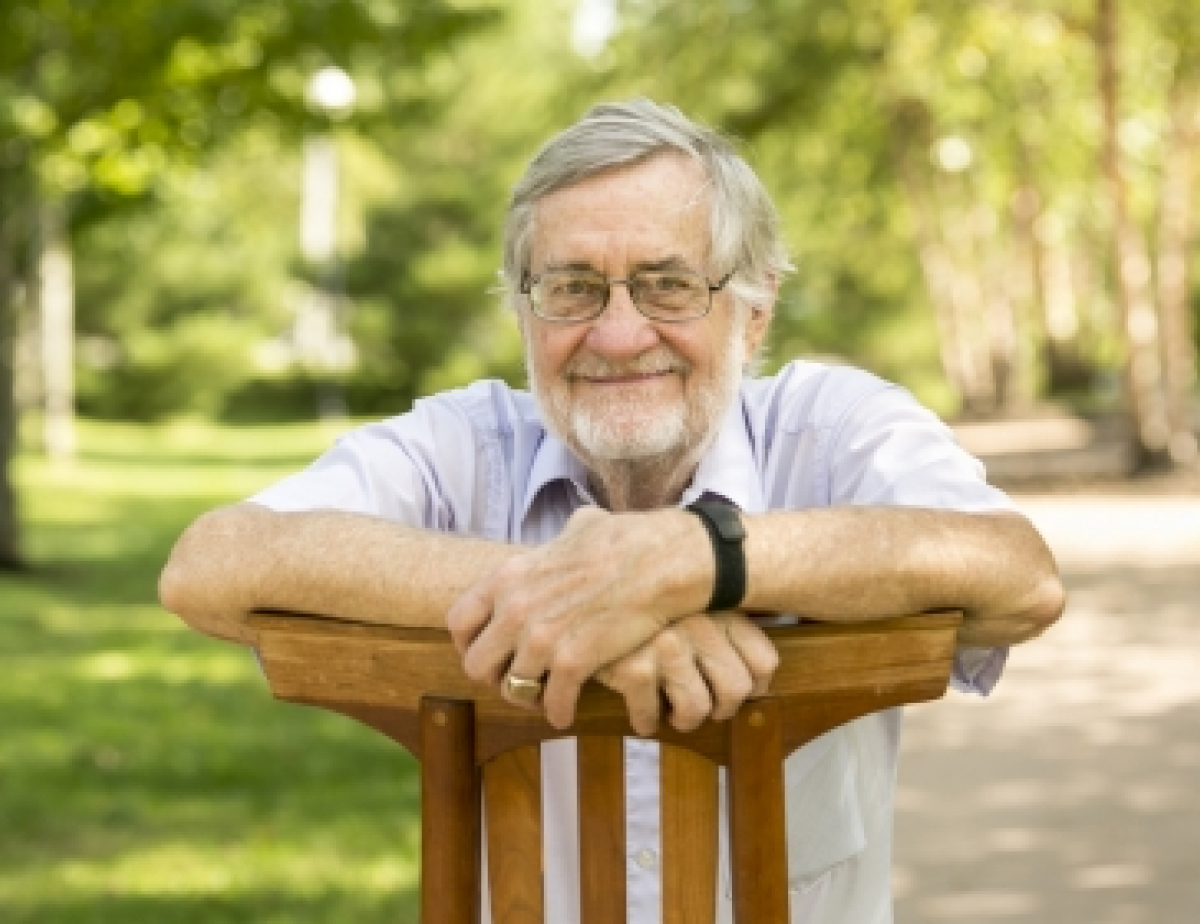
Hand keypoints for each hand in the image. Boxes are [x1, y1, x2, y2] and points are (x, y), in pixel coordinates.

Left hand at [446, 506, 711, 728]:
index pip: (458, 621)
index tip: (490, 653)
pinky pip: (552, 702)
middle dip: (495, 677)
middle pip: (476, 665)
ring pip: (512, 689)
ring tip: (546, 697)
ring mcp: (542, 637)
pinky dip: (559, 712)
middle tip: (517, 680)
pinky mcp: (574, 660)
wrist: (662, 558)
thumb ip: (555, 545)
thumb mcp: (575, 529)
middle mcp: (516, 608)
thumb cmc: (625, 539)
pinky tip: (567, 711)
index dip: (469, 644)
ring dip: (529, 698)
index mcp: (509, 576)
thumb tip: (563, 540)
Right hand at [596, 613, 778, 736]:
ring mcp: (667, 645)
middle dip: (718, 709)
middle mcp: (699, 623)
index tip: (730, 690)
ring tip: (670, 712)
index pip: (764, 662)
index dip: (752, 687)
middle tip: (700, 705)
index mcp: (720, 607)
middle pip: (737, 690)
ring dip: (683, 720)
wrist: (583, 590)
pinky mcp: (634, 667)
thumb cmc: (642, 598)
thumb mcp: (689, 597)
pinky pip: (651, 716)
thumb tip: (757, 674)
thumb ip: (723, 622)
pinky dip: (644, 720)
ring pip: (698, 709)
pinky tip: (639, 709)